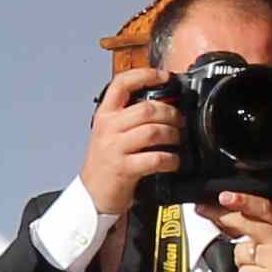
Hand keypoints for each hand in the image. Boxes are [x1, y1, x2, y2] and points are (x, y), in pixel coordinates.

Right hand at [74, 67, 182, 224]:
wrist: (92, 196)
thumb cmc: (105, 165)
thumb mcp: (109, 134)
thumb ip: (128, 118)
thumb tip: (161, 106)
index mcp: (104, 115)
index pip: (121, 84)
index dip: (145, 75)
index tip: (164, 76)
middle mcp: (108, 128)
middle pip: (146, 109)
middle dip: (170, 113)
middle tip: (180, 120)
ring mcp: (115, 148)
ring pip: (153, 131)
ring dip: (173, 134)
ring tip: (178, 139)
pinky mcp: (124, 168)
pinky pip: (155, 158)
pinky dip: (171, 160)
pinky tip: (174, 161)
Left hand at [208, 188, 271, 271]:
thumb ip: (266, 229)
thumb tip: (230, 217)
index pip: (265, 208)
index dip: (242, 200)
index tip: (223, 196)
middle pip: (246, 223)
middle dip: (222, 217)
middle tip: (203, 210)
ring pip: (240, 252)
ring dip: (245, 262)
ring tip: (264, 270)